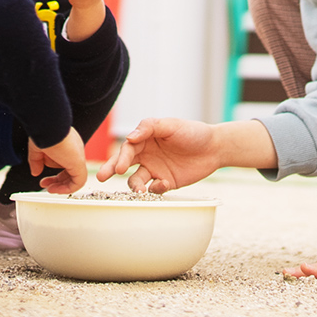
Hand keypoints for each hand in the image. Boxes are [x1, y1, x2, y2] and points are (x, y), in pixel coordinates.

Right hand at [27, 128, 86, 193]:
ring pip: (76, 178)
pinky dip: (67, 189)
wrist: (47, 125)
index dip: (55, 175)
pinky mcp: (78, 163)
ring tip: (50, 189)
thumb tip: (35, 172)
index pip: (65, 164)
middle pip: (71, 172)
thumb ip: (36, 161)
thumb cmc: (43, 132)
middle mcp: (75, 151)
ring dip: (62, 187)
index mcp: (68, 146)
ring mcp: (78, 157)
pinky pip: (78, 182)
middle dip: (58, 182)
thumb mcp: (37, 149)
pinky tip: (55, 189)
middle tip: (46, 186)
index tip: (43, 180)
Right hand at [96, 117, 224, 193]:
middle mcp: (146, 154)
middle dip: (112, 170)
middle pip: (123, 164)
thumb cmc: (193, 132)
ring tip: (140, 191)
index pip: (127, 148)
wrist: (215, 148)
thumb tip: (129, 137)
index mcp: (145, 139)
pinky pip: (153, 189)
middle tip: (102, 178)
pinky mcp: (165, 182)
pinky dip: (156, 189)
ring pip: (136, 180)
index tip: (119, 168)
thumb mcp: (171, 125)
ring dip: (135, 186)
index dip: (121, 157)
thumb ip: (150, 127)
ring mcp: (155, 169)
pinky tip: (164, 183)